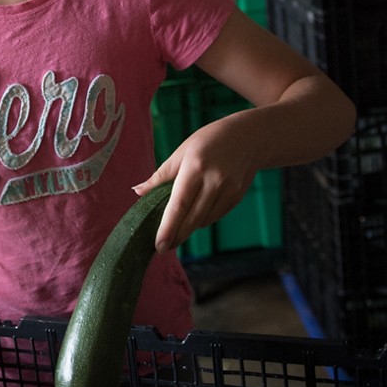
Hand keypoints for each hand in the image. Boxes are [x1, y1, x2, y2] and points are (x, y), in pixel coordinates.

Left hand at [132, 118, 255, 253]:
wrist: (248, 137)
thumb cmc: (207, 142)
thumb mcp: (181, 152)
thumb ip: (160, 176)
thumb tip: (138, 192)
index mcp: (195, 168)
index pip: (179, 204)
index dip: (168, 228)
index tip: (158, 244)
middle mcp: (214, 181)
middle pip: (192, 219)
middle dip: (177, 237)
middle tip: (162, 249)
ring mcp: (229, 190)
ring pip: (204, 221)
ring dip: (189, 228)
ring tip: (177, 228)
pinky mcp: (237, 197)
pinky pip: (216, 216)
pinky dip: (203, 220)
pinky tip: (195, 216)